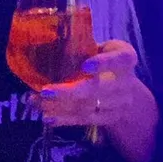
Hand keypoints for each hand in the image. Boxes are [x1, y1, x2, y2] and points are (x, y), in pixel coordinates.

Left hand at [39, 40, 157, 161]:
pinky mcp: (110, 118)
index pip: (120, 59)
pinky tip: (47, 117)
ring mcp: (120, 103)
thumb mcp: (96, 46)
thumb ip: (78, 46)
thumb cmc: (100, 57)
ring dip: (59, 106)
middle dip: (69, 92)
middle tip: (45, 91)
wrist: (121, 83)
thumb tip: (44, 41)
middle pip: (99, 89)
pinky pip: (85, 120)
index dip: (103, 63)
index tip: (85, 65)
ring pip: (88, 106)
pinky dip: (64, 119)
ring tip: (36, 102)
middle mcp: (126, 82)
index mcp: (125, 57)